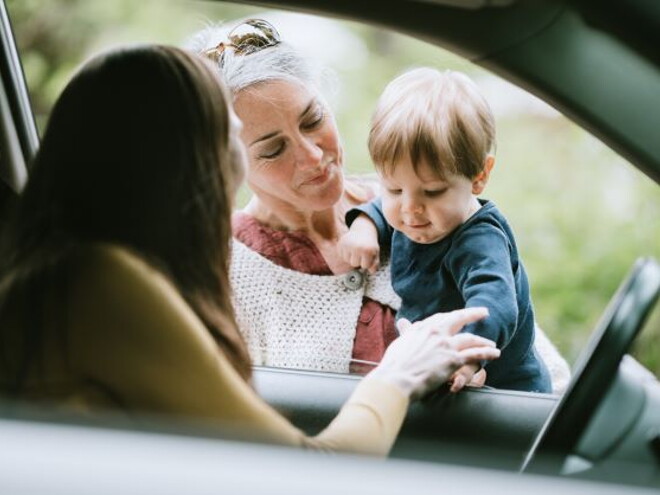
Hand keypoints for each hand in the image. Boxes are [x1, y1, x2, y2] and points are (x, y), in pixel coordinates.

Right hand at [338, 214, 379, 273]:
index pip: (365, 266)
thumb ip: (375, 264)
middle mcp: (356, 247)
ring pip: (347, 260)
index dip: (367, 262)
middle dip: (358, 260)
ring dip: (351, 257)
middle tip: (361, 252)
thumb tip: (371, 272)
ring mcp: (347, 245)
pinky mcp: (340, 243)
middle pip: (354, 264)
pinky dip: (345, 253)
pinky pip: (341, 255)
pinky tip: (350, 247)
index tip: (368, 256)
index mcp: (367, 250)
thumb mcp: (375, 253)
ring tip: (355, 250)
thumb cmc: (370, 244)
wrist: (363, 230)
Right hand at [369, 308, 499, 399]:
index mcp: (422, 328)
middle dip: (473, 314)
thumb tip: (403, 322)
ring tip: (492, 344)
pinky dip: (487, 353)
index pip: (441, 318)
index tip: (459, 315)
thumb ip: (407, 332)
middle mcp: (436, 332)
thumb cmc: (394, 365)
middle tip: (484, 312)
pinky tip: (495, 353)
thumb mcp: (400, 342)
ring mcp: (446, 345)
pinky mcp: (453, 360)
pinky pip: (475, 354)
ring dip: (483, 340)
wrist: (397, 379)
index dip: (452, 316)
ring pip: (471, 338)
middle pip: (459, 319)